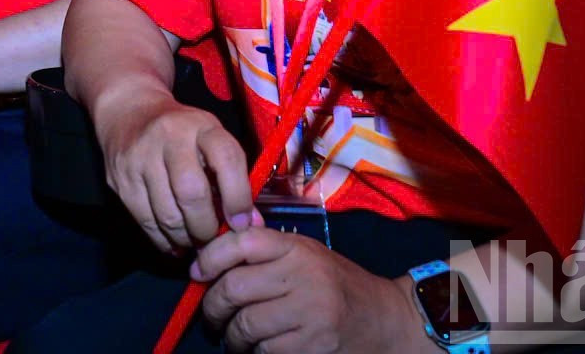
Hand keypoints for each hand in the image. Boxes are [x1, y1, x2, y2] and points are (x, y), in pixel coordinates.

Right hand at [92, 85, 253, 254]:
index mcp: (200, 125)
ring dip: (185, 237)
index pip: (226, 159)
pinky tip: (174, 241)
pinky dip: (163, 240)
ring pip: (167, 214)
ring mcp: (139, 157)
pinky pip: (144, 221)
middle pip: (191, 193)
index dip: (238, 197)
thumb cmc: (182, 132)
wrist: (128, 111)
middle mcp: (168, 137)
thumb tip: (249, 225)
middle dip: (206, 226)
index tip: (240, 224)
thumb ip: (232, 177)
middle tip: (212, 238)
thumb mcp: (211, 139)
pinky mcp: (119, 178)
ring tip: (194, 241)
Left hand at [196, 227, 428, 353]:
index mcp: (297, 248)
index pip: (241, 242)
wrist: (387, 321)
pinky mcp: (314, 346)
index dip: (209, 258)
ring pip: (245, 327)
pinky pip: (266, 352)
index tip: (197, 274)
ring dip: (231, 338)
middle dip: (212, 307)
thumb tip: (210, 253)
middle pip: (234, 289)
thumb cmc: (337, 285)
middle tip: (210, 318)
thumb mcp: (307, 255)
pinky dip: (256, 353)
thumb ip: (266, 252)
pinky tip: (260, 350)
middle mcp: (303, 276)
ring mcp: (310, 313)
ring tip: (233, 339)